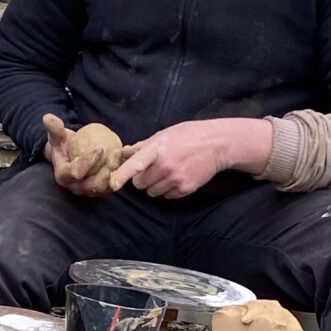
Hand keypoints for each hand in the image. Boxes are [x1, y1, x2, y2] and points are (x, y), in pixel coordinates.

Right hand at [43, 111, 115, 196]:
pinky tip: (129, 155)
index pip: (75, 173)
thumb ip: (54, 129)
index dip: (87, 163)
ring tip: (123, 157)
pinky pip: (115, 181)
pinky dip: (123, 170)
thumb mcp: (57, 136)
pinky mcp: (104, 188)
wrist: (72, 155)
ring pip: (106, 186)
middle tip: (115, 155)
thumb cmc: (63, 145)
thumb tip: (48, 117)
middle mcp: (77, 187)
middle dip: (105, 173)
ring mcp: (91, 190)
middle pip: (93, 185)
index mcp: (63, 177)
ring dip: (117, 173)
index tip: (99, 148)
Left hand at [110, 118, 270, 200]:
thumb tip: (125, 153)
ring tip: (167, 172)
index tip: (113, 184)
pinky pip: (166, 196)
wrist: (217, 144)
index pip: (136, 164)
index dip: (122, 175)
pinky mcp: (185, 189)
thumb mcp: (165, 134)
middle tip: (152, 169)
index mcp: (158, 149)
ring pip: (151, 192)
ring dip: (154, 185)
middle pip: (140, 183)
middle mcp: (166, 165)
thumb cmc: (189, 136)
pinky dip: (168, 190)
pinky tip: (177, 177)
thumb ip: (144, 146)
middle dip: (142, 178)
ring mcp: (176, 179)